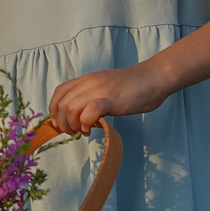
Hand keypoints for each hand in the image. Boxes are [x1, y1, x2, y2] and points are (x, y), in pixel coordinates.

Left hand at [47, 61, 171, 134]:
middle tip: (73, 132)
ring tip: (83, 132)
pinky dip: (85, 123)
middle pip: (62, 104)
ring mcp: (100, 90)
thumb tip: (81, 118)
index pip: (59, 92)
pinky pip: (89, 111)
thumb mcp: (106, 88)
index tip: (62, 123)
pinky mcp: (111, 100)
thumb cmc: (134, 86)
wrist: (155, 77)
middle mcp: (90, 83)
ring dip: (73, 125)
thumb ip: (92, 98)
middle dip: (63, 123)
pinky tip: (92, 130)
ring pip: (71, 108)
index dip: (55, 110)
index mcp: (87, 79)